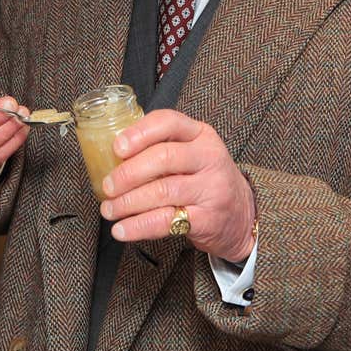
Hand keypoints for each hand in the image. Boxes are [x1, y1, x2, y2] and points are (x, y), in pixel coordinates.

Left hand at [101, 109, 255, 261]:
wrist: (242, 215)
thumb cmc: (205, 179)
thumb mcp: (193, 153)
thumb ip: (163, 147)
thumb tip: (113, 156)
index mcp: (201, 134)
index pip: (169, 122)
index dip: (139, 133)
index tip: (117, 148)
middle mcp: (209, 157)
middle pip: (163, 157)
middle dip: (128, 173)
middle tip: (108, 186)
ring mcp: (211, 188)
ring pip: (162, 191)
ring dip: (128, 202)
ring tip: (109, 209)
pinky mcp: (208, 218)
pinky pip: (167, 221)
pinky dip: (139, 226)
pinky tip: (123, 229)